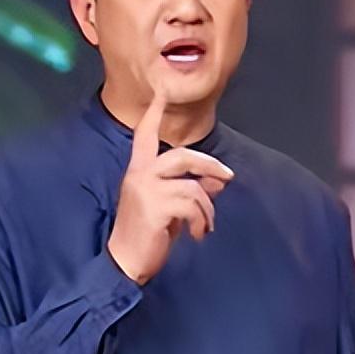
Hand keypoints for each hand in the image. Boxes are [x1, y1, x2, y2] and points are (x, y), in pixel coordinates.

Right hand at [106, 69, 233, 284]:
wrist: (126, 263)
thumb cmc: (146, 236)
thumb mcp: (170, 208)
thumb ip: (190, 190)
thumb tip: (218, 180)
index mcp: (139, 172)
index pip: (145, 136)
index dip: (154, 114)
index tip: (162, 91)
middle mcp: (140, 175)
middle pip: (182, 156)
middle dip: (210, 165)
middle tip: (229, 177)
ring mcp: (146, 190)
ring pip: (193, 186)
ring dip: (207, 208)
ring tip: (205, 226)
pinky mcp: (154, 207)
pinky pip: (193, 205)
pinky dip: (203, 221)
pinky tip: (198, 234)